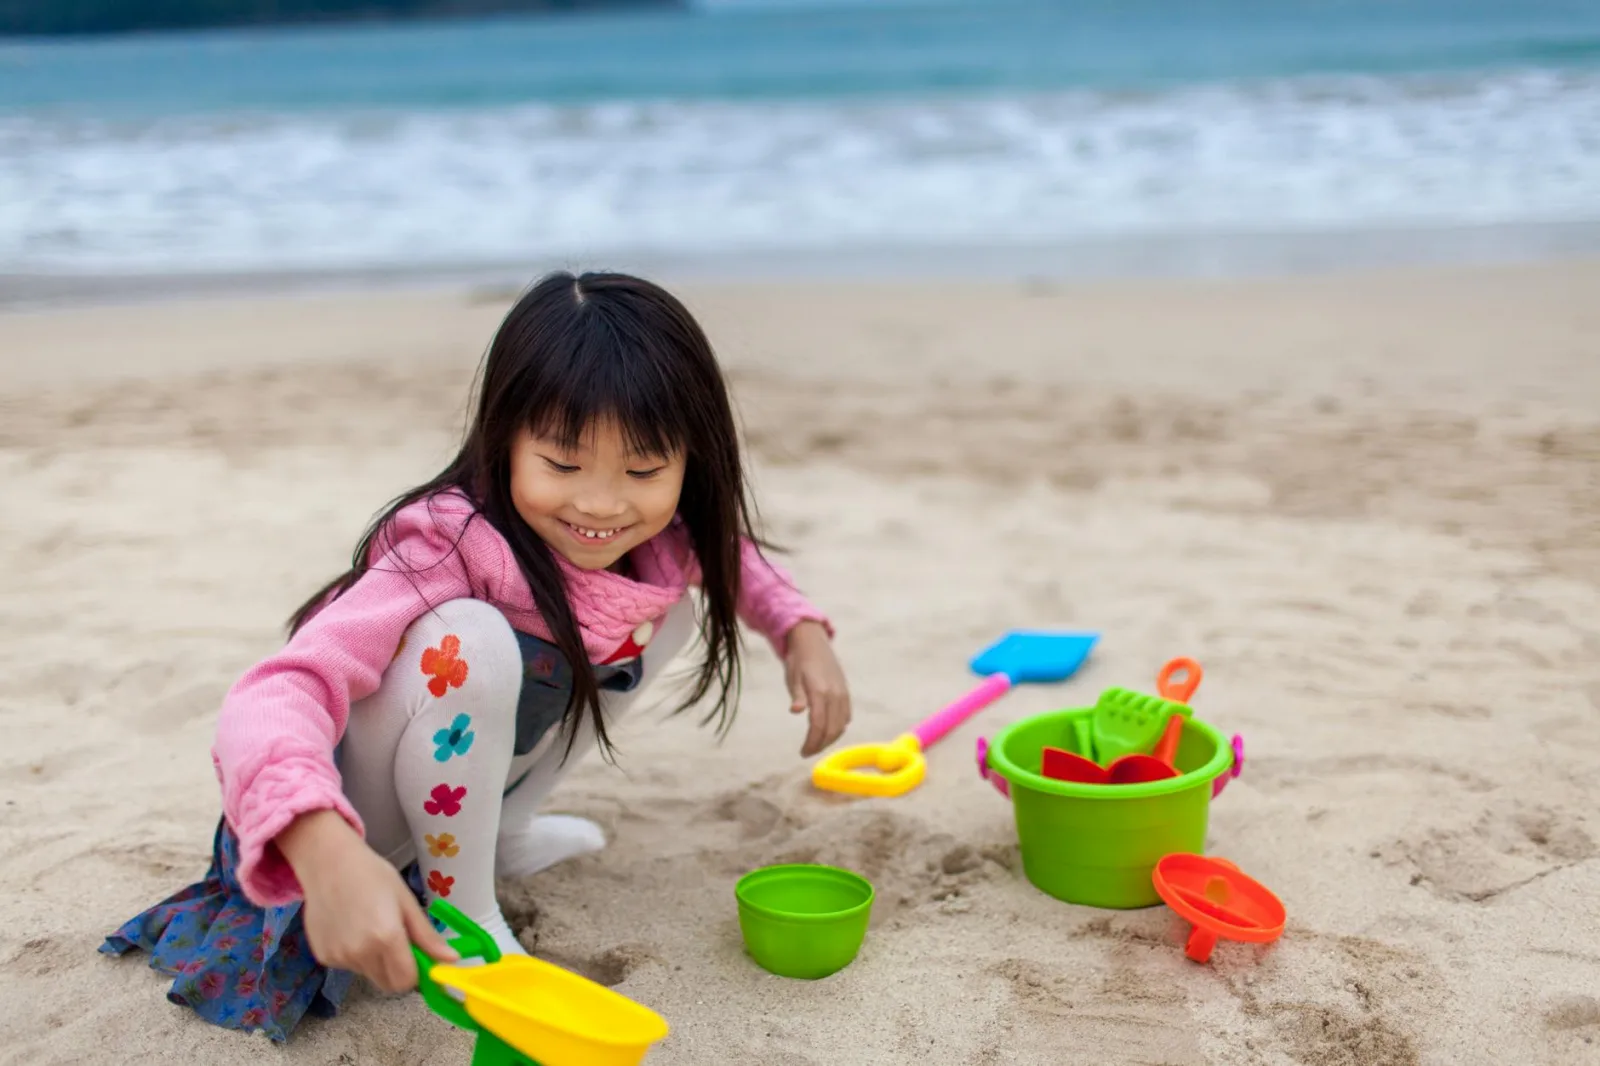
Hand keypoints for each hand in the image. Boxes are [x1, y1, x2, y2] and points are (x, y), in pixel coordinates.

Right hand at [277, 809, 457, 992]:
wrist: (328, 863)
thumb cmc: (372, 875)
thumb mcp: (406, 901)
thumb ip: (427, 936)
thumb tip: (451, 959)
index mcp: (386, 938)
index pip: (406, 981)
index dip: (415, 973)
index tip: (416, 956)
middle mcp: (360, 954)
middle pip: (387, 983)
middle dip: (397, 969)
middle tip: (395, 941)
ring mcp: (339, 957)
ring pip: (368, 974)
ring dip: (375, 961)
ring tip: (369, 927)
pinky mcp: (323, 957)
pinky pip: (348, 966)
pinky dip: (354, 955)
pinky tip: (350, 927)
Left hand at [784, 621, 850, 756]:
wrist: (813, 642)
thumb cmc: (799, 661)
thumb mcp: (793, 677)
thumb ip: (797, 695)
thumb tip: (795, 710)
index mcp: (820, 691)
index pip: (818, 725)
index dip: (811, 742)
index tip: (802, 752)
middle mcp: (835, 694)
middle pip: (832, 729)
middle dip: (820, 744)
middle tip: (808, 752)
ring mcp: (843, 694)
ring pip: (841, 725)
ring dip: (830, 739)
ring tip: (817, 744)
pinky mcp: (846, 693)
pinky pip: (846, 716)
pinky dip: (839, 728)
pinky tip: (829, 731)